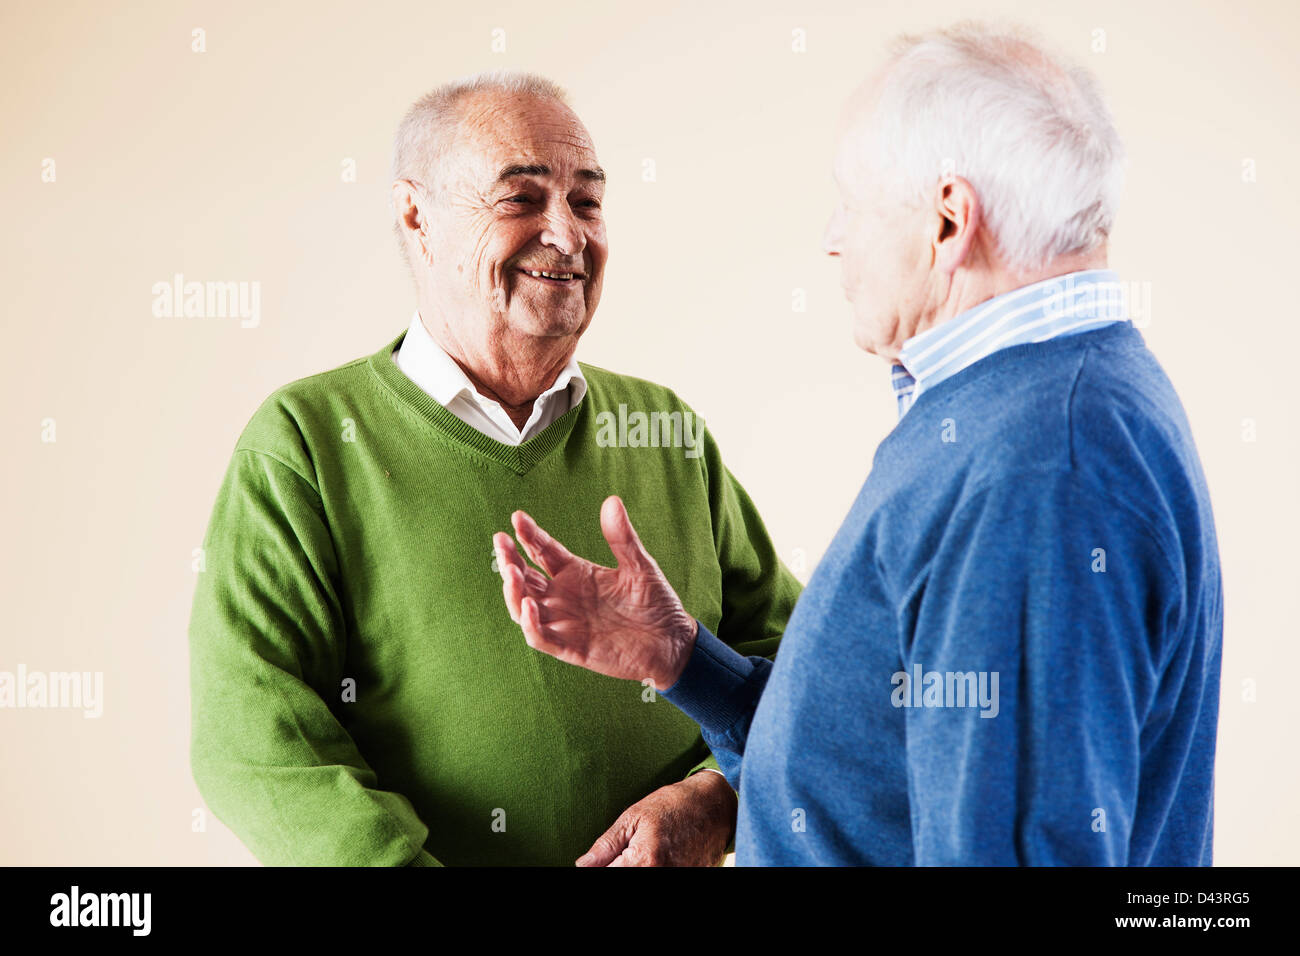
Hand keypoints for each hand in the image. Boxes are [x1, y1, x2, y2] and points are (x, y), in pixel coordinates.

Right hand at [493, 495, 697, 689]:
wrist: (673, 642)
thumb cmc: (657, 604)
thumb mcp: (640, 565)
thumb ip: (622, 537)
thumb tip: (612, 501)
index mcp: (576, 573)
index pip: (543, 551)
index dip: (528, 535)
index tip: (517, 517)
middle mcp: (564, 597)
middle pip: (525, 577)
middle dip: (510, 559)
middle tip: (501, 541)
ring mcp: (565, 622)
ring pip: (524, 607)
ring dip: (514, 591)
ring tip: (512, 571)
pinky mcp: (572, 648)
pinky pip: (541, 638)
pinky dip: (530, 624)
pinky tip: (529, 605)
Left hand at [576, 771, 736, 866]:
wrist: (715, 806)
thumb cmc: (673, 805)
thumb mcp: (634, 817)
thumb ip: (606, 846)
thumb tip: (582, 865)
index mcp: (644, 861)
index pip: (608, 875)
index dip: (600, 868)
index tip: (599, 862)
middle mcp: (662, 875)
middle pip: (627, 877)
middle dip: (619, 867)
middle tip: (622, 856)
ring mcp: (678, 878)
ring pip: (644, 879)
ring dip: (637, 868)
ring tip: (642, 854)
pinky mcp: (690, 879)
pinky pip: (664, 879)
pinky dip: (653, 868)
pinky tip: (658, 857)